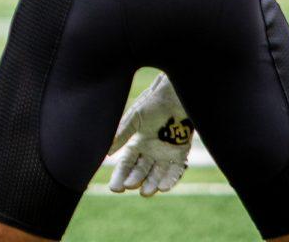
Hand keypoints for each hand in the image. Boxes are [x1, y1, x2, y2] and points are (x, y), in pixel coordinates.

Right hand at [108, 73, 192, 196]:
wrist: (175, 96)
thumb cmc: (153, 104)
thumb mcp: (133, 119)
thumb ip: (122, 135)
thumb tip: (107, 152)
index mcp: (137, 143)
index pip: (126, 164)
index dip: (120, 175)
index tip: (115, 188)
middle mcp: (150, 151)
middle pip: (141, 171)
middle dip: (134, 180)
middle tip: (128, 187)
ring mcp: (166, 153)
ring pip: (157, 174)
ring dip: (151, 184)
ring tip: (146, 192)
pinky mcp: (181, 153)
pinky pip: (176, 170)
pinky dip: (170, 179)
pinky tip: (163, 187)